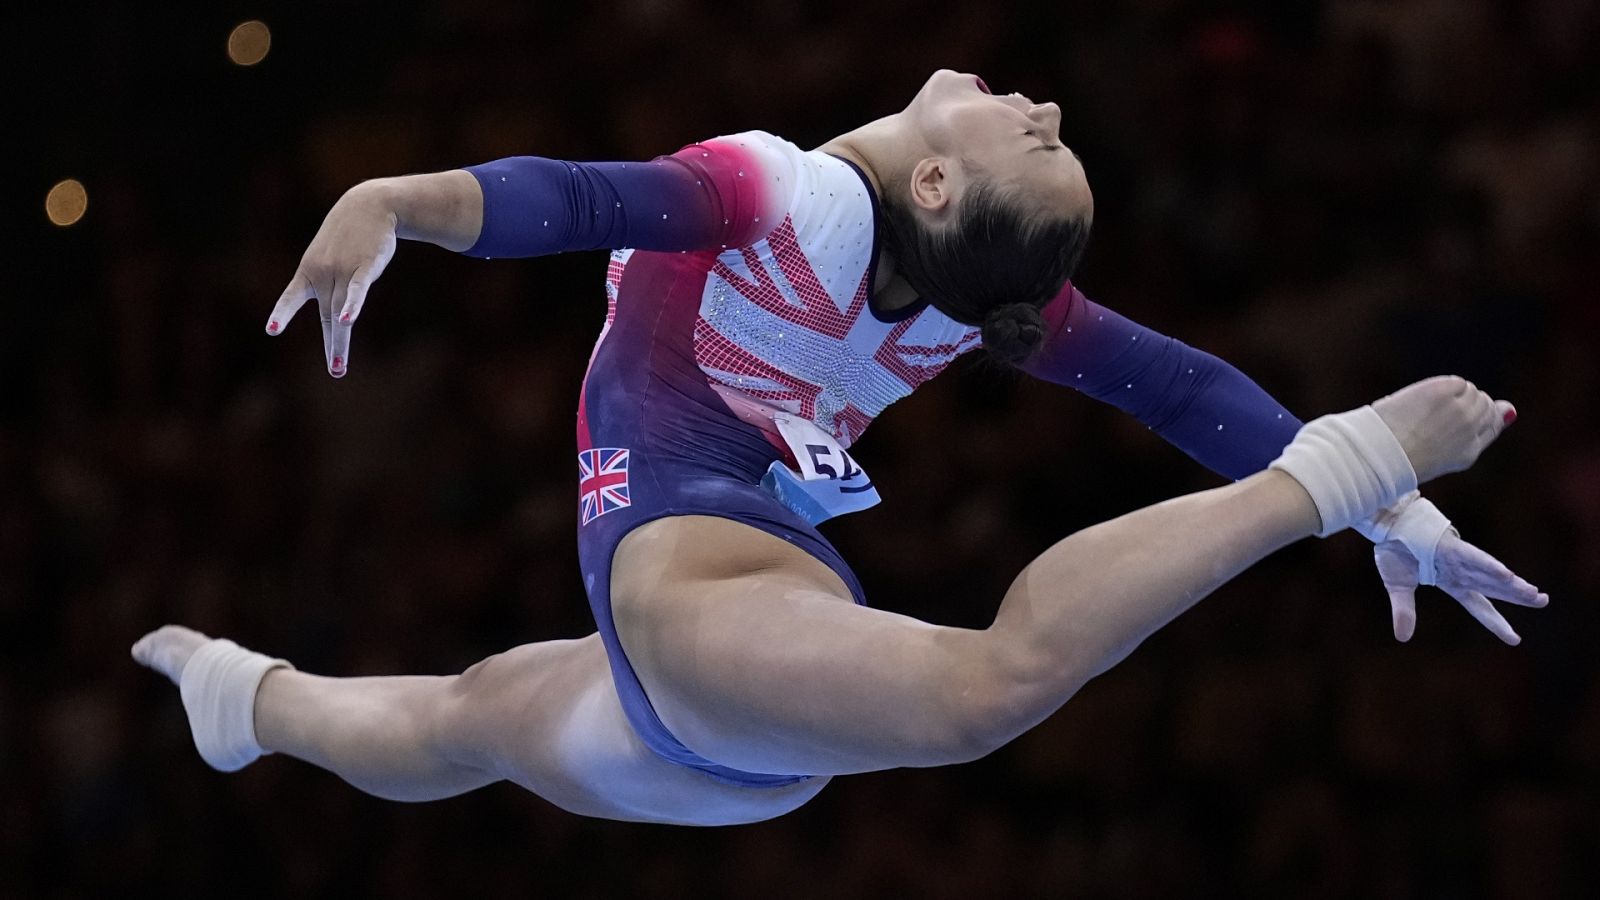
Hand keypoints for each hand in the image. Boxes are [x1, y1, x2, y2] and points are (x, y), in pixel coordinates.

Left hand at [266, 183, 397, 376]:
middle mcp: (323, 274)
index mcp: (309, 272)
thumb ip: (334, 290)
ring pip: (342, 312)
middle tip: (337, 372)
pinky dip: (353, 304)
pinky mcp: (365, 265)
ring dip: (340, 342)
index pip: (292, 298)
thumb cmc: (348, 236)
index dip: (283, 313)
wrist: (368, 205)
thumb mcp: (333, 259)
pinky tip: (348, 320)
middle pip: (330, 317)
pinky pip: (357, 289)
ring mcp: (343, 270)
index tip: (273, 330)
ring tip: (339, 368)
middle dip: (334, 346)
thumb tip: (340, 321)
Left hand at [1372, 376, 1515, 483]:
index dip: (1481, 417)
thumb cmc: (1402, 455)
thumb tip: (1510, 408)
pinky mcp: (1446, 392)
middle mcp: (1472, 430)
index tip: (1462, 414)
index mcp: (1468, 453)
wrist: (1379, 452)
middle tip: (1435, 413)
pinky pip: (1456, 382)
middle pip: (1485, 404)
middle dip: (1465, 404)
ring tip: (1427, 409)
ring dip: (1453, 394)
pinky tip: (1424, 399)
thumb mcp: (1446, 454)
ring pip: (1472, 391)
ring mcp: (1462, 410)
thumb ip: (1479, 434)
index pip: (1493, 425)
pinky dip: (1441, 386)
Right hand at [1374, 532, 1547, 644]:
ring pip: (1490, 575)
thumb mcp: (1397, 587)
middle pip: (1494, 588)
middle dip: (1519, 596)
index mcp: (1451, 582)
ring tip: (1535, 594)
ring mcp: (1457, 558)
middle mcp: (1460, 571)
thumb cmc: (1393, 550)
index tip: (1515, 639)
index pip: (1479, 607)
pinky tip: (1508, 575)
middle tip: (1543, 600)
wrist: (1383, 524)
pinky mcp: (1450, 546)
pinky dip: (1490, 566)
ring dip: (1512, 585)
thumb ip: (1404, 611)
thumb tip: (1403, 638)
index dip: (1496, 623)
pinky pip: (1474, 557)